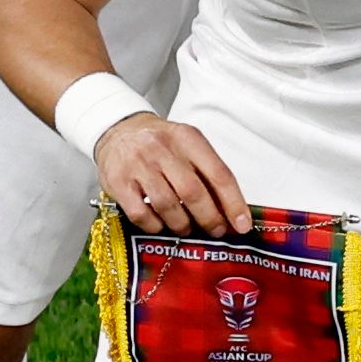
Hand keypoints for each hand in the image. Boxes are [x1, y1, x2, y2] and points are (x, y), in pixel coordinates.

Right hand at [97, 114, 251, 235]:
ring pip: (167, 205)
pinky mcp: (118, 183)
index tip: (242, 224)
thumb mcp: (188, 145)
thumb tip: (230, 210)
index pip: (219, 174)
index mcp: (188, 139)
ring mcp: (138, 166)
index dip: (233, 203)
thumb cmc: (160, 143)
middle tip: (215, 230)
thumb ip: (208, 173)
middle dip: (209, 218)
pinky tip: (161, 224)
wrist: (119, 131)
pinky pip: (141, 214)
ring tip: (187, 228)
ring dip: (182, 225)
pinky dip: (155, 226)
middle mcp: (163, 150)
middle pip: (193, 193)